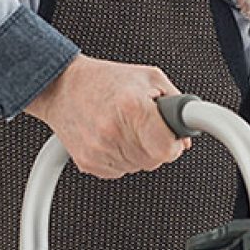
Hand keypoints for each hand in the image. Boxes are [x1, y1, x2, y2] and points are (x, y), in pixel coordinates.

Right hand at [25, 54, 190, 178]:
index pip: (167, 150)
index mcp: (132, 108)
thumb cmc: (106, 79)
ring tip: (124, 126)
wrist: (62, 85)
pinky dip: (121, 157)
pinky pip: (119, 171)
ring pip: (138, 167)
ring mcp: (99, 149)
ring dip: (138, 151)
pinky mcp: (88, 162)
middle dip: (156, 144)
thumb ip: (177, 105)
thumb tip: (187, 133)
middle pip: (155, 160)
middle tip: (144, 124)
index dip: (174, 144)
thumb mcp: (151, 78)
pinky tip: (112, 136)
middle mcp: (113, 131)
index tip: (172, 137)